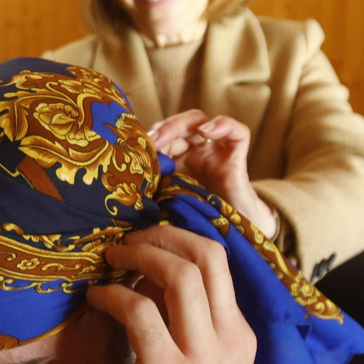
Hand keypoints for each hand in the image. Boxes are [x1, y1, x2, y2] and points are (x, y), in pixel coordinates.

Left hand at [87, 225, 255, 363]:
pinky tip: (96, 298)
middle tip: (125, 239)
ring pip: (178, 275)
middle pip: (206, 255)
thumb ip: (193, 331)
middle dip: (160, 234)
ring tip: (108, 259)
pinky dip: (113, 295)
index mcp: (242, 336)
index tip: (148, 237)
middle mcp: (228, 339)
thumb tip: (150, 289)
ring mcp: (201, 357)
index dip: (181, 236)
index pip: (222, 261)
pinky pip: (140, 313)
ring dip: (136, 256)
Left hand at [148, 111, 277, 237]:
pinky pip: (237, 132)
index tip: (136, 151)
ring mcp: (216, 153)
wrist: (231, 242)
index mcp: (176, 163)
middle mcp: (195, 154)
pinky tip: (206, 131)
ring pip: (199, 121)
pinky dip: (222, 125)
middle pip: (176, 126)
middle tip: (150, 142)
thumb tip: (126, 184)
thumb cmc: (199, 224)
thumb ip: (152, 190)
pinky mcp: (236, 159)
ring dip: (180, 124)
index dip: (149, 140)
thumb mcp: (168, 205)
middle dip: (161, 130)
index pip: (160, 138)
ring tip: (165, 137)